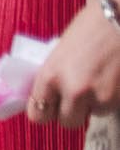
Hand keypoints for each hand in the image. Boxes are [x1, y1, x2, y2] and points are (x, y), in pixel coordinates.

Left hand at [27, 1, 119, 132]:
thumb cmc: (91, 27)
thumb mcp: (60, 52)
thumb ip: (53, 75)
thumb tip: (46, 96)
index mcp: (49, 76)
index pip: (37, 114)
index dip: (45, 112)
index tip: (51, 107)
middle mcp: (72, 91)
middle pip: (66, 122)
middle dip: (72, 112)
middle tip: (78, 96)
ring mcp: (99, 97)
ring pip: (92, 115)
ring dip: (95, 104)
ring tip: (100, 80)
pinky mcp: (119, 99)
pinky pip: (110, 108)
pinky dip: (112, 99)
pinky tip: (113, 79)